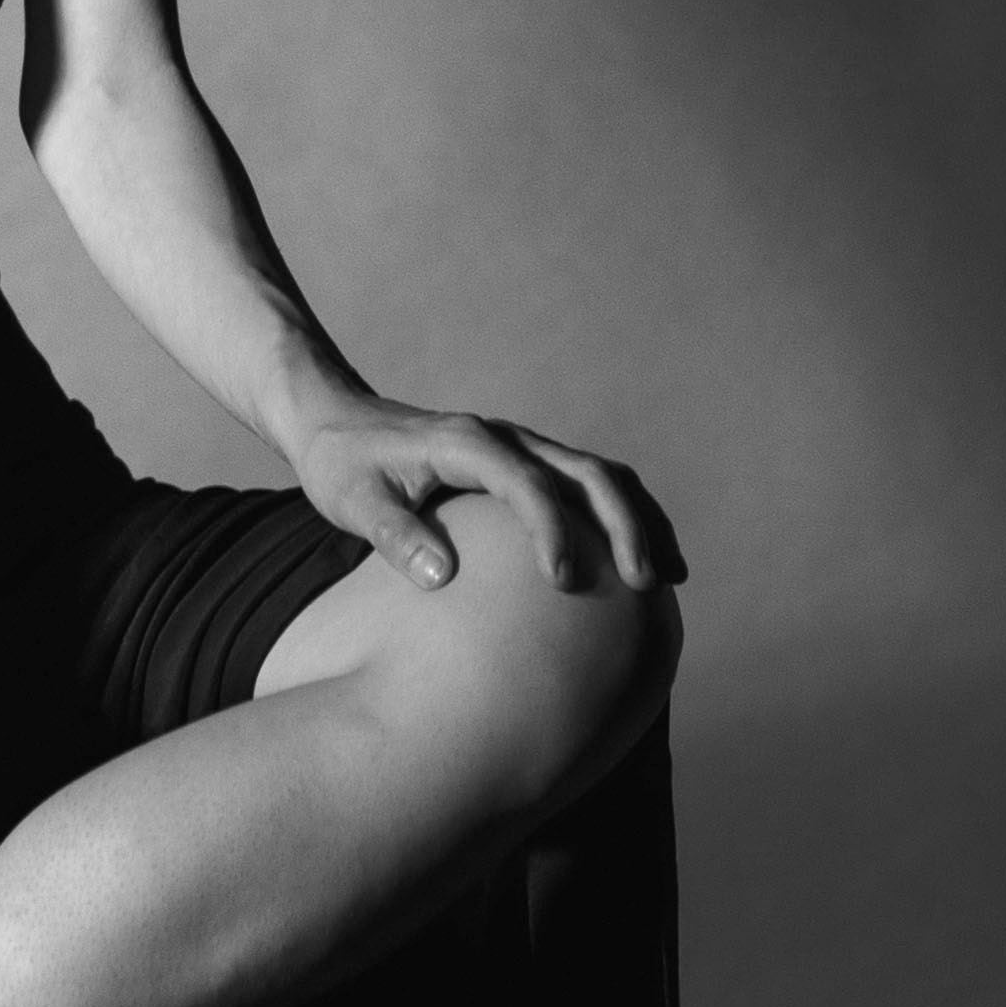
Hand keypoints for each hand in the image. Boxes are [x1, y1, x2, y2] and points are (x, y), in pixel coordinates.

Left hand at [292, 395, 683, 596]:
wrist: (336, 423)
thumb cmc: (342, 466)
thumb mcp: (351, 503)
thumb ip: (393, 537)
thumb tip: (442, 577)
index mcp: (465, 443)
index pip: (525, 483)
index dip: (552, 529)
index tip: (565, 581)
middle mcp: (504, 438)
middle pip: (586, 472)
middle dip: (624, 525)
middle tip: (644, 583)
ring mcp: (520, 448)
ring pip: (600, 476)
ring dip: (639, 520)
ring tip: (668, 577)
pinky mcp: (526, 464)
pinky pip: (587, 486)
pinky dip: (623, 518)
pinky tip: (641, 562)